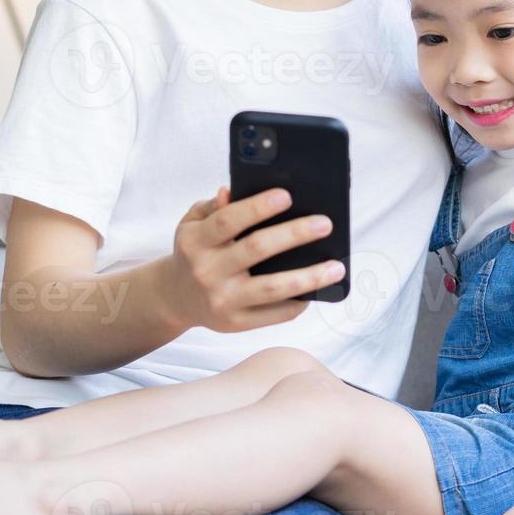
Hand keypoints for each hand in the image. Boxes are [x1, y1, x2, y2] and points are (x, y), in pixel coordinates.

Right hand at [165, 186, 343, 332]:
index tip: (287, 196)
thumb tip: (232, 190)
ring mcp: (222, 300)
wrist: (176, 297)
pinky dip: (298, 303)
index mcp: (196, 241)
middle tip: (325, 224)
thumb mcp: (193, 223)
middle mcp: (207, 271)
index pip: (228, 220)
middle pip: (256, 249)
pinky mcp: (235, 323)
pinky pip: (274, 314)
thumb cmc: (195, 250)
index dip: (257, 207)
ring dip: (309, 277)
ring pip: (272, 288)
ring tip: (337, 267)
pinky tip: (319, 290)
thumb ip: (214, 207)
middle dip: (294, 235)